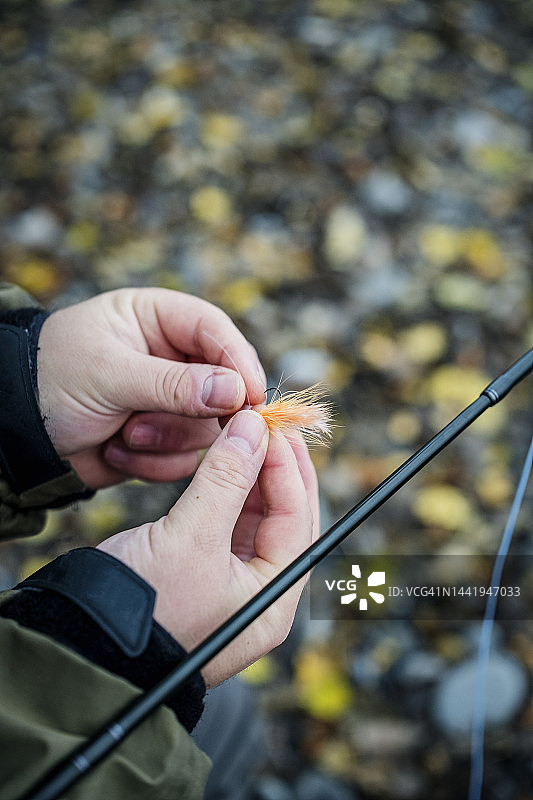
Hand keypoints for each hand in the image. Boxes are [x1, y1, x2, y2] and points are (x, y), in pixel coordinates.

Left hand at [37, 288, 265, 487]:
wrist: (14, 438)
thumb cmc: (50, 382)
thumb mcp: (109, 374)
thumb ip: (173, 384)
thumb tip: (236, 392)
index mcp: (155, 320)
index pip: (213, 330)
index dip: (237, 360)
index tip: (253, 396)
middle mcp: (169, 359)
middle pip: (222, 383)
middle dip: (198, 410)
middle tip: (190, 425)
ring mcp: (167, 402)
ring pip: (205, 427)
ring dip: (166, 438)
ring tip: (125, 434)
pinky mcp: (160, 441)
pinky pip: (184, 458)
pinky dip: (153, 463)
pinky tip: (116, 451)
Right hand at [98, 410, 318, 686]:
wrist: (81, 641)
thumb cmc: (140, 604)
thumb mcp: (189, 537)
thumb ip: (226, 479)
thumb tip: (253, 426)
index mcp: (271, 601)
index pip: (297, 521)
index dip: (287, 468)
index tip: (271, 426)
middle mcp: (260, 597)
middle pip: (287, 521)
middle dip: (280, 471)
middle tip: (271, 427)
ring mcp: (232, 588)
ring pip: (258, 520)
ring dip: (256, 477)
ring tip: (248, 436)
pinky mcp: (204, 575)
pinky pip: (231, 526)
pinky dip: (232, 493)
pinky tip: (227, 463)